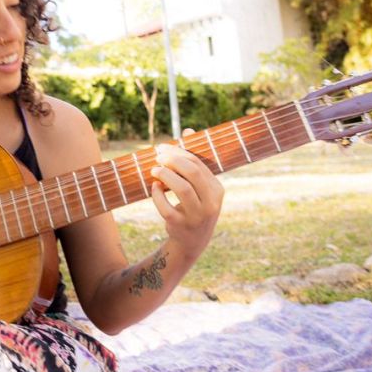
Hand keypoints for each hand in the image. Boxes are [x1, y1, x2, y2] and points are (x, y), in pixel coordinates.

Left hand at [149, 131, 222, 261]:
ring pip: (182, 189)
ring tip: (154, 170)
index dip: (179, 152)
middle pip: (193, 173)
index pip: (198, 164)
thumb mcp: (198, 186)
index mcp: (217, 190)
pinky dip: (158, 195)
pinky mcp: (181, 225)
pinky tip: (155, 188)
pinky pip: (167, 207)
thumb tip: (188, 130)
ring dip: (165, 175)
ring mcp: (197, 216)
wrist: (192, 241)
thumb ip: (193, 160)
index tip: (162, 147)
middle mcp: (211, 203)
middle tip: (157, 156)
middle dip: (172, 160)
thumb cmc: (193, 206)